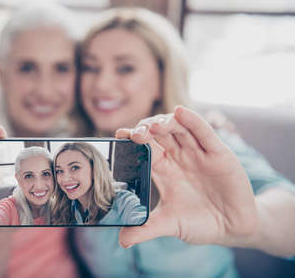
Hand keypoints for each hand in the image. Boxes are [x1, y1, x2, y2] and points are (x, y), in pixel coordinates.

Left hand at [116, 106, 257, 247]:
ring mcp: (198, 153)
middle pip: (159, 134)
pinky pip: (204, 133)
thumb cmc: (199, 222)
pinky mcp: (218, 153)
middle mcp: (178, 156)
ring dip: (166, 123)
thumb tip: (122, 241)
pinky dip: (193, 121)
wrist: (233, 228)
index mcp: (164, 169)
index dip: (132, 140)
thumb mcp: (170, 224)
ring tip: (154, 126)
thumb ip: (147, 229)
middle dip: (146, 130)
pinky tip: (181, 111)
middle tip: (135, 134)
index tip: (119, 136)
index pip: (145, 149)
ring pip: (179, 129)